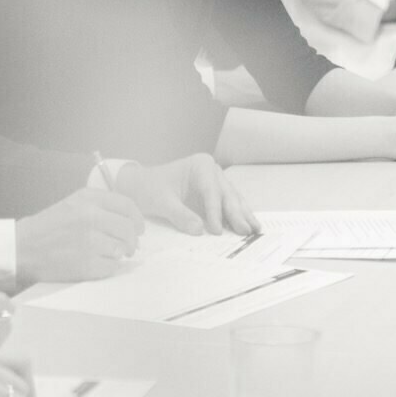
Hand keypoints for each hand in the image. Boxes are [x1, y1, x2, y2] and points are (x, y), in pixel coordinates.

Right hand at [14, 186, 144, 282]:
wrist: (22, 249)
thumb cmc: (48, 227)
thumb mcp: (73, 204)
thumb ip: (101, 206)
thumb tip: (131, 220)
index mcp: (88, 199)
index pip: (127, 206)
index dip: (138, 219)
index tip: (139, 228)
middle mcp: (90, 217)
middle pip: (129, 229)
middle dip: (133, 240)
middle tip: (130, 247)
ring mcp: (89, 242)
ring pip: (122, 248)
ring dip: (120, 254)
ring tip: (109, 254)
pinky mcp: (86, 264)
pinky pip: (112, 266)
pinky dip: (109, 267)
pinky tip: (98, 263)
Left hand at [115, 152, 257, 236]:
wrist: (141, 185)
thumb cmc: (150, 188)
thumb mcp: (162, 202)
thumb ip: (180, 215)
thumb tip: (198, 229)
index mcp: (200, 165)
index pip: (211, 191)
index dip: (215, 212)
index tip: (215, 230)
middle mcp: (212, 170)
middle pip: (226, 194)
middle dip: (236, 214)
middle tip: (245, 231)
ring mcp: (215, 181)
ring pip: (232, 199)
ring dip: (243, 215)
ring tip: (255, 229)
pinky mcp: (214, 194)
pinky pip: (228, 205)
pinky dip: (237, 216)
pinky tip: (247, 225)